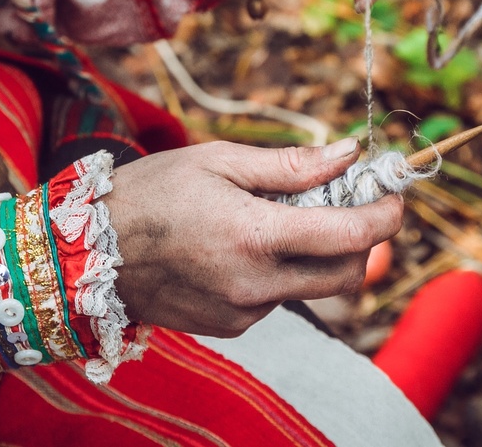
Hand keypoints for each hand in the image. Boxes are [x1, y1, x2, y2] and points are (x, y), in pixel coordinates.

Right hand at [104, 138, 402, 336]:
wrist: (87, 252)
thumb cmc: (152, 192)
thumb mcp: (219, 160)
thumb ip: (290, 164)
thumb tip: (348, 154)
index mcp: (256, 235)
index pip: (351, 236)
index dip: (385, 215)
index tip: (394, 196)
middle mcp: (257, 284)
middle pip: (347, 274)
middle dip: (362, 241)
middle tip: (347, 204)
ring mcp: (244, 312)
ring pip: (312, 288)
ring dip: (315, 254)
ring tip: (277, 218)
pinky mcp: (231, 327)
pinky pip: (278, 299)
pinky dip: (279, 272)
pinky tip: (242, 246)